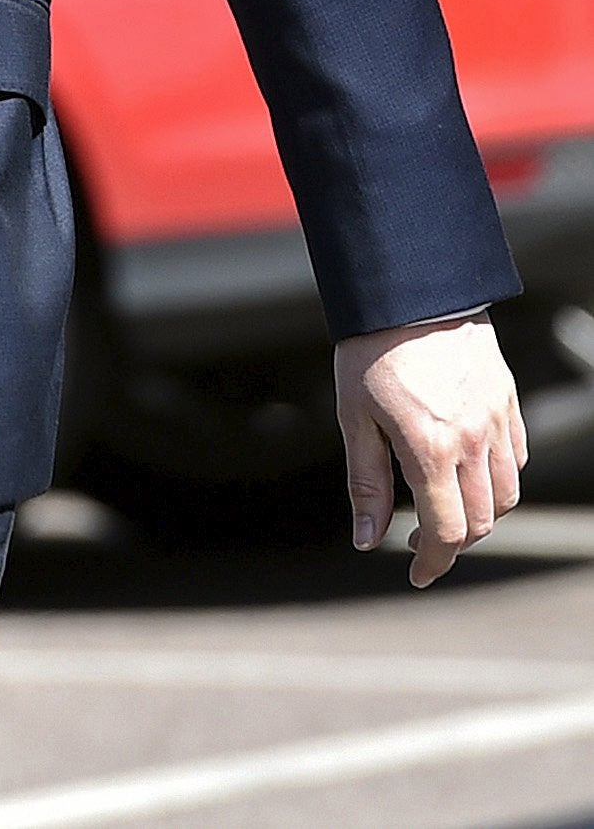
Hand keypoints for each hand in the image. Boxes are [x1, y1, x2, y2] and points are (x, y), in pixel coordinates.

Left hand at [337, 309, 523, 585]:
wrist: (409, 295)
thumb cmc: (370, 355)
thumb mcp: (353, 420)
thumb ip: (364, 484)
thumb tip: (366, 539)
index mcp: (430, 449)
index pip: (448, 531)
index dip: (433, 561)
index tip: (417, 574)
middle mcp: (474, 441)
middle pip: (482, 521)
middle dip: (453, 543)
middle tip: (420, 542)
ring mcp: (497, 423)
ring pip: (506, 495)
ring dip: (479, 516)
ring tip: (442, 509)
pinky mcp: (509, 405)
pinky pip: (516, 461)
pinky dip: (497, 481)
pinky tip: (466, 474)